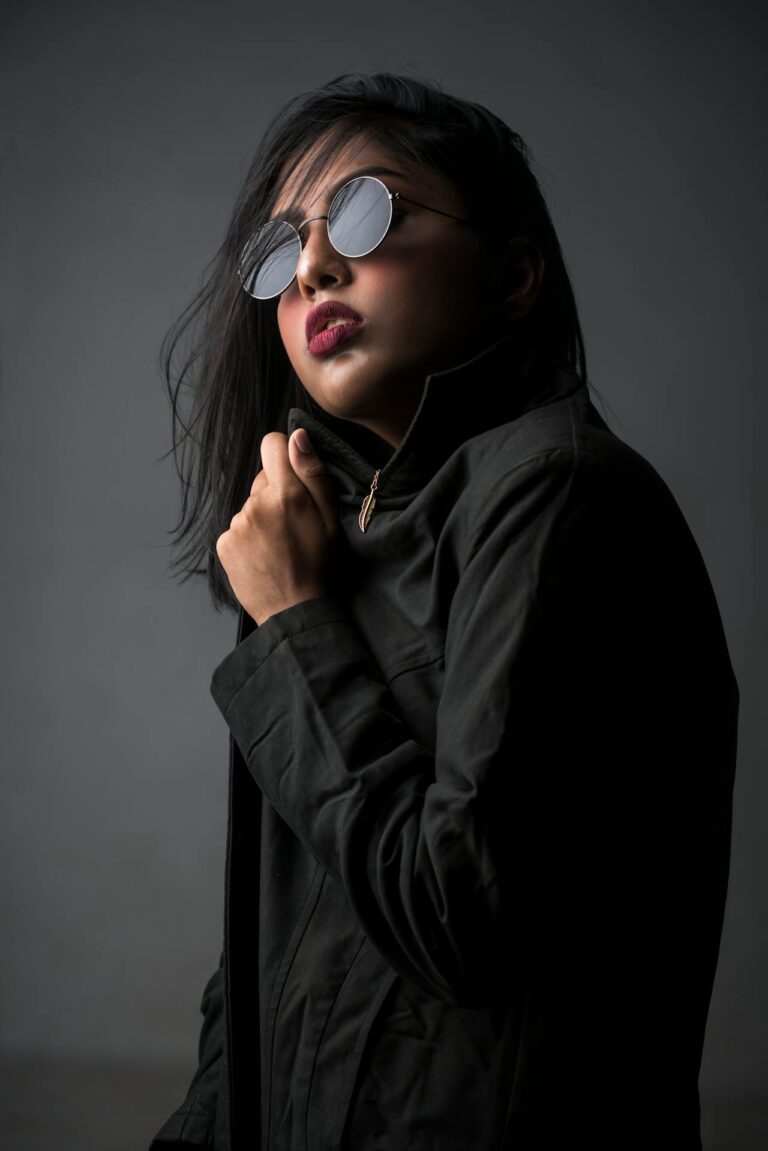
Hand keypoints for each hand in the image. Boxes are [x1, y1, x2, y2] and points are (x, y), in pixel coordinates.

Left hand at [215, 428, 343, 626]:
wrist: (296, 612)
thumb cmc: (321, 567)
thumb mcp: (331, 520)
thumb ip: (313, 474)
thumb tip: (296, 436)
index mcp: (286, 494)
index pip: (272, 445)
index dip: (284, 456)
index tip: (294, 476)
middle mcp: (255, 504)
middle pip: (263, 481)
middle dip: (277, 495)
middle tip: (295, 527)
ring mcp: (237, 525)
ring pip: (251, 506)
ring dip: (264, 519)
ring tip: (281, 547)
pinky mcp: (224, 544)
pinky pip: (238, 528)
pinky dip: (249, 538)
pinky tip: (265, 557)